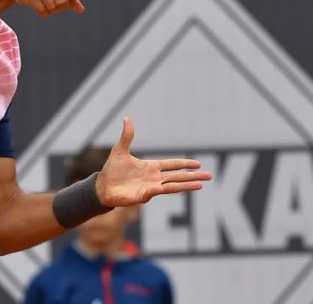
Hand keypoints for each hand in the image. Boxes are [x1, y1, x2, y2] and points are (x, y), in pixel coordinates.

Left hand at [96, 118, 211, 205]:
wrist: (103, 186)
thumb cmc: (111, 170)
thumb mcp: (120, 150)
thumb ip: (127, 136)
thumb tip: (126, 118)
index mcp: (150, 167)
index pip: (172, 165)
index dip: (184, 164)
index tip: (198, 164)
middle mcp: (154, 177)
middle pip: (178, 176)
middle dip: (193, 176)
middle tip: (209, 176)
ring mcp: (151, 187)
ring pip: (174, 184)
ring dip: (188, 184)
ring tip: (201, 184)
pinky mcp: (146, 194)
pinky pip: (162, 191)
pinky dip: (173, 189)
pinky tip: (183, 188)